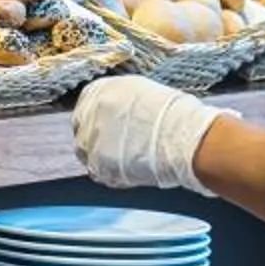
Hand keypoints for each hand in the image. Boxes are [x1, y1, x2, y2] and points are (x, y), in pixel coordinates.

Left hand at [73, 76, 224, 192]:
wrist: (182, 136)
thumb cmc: (173, 113)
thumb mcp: (141, 93)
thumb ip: (121, 102)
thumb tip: (119, 113)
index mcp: (99, 90)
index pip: (86, 106)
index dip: (97, 120)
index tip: (107, 129)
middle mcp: (89, 111)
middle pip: (81, 129)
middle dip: (95, 139)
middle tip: (115, 149)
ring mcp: (90, 138)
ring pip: (86, 152)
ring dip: (101, 158)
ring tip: (127, 162)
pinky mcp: (96, 163)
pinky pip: (97, 172)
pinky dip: (111, 175)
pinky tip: (130, 173)